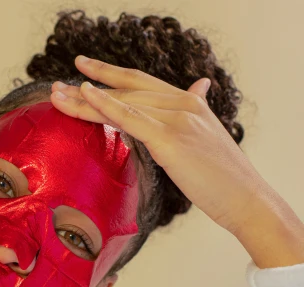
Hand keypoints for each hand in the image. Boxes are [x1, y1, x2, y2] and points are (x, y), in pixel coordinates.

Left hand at [49, 55, 285, 236]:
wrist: (247, 200)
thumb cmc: (226, 178)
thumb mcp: (210, 136)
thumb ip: (198, 109)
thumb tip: (200, 86)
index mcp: (190, 102)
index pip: (142, 82)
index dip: (111, 74)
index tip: (84, 69)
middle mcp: (183, 104)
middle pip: (126, 89)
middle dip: (89, 86)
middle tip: (56, 85)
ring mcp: (178, 120)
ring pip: (122, 102)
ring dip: (85, 97)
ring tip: (57, 94)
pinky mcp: (171, 141)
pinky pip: (130, 117)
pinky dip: (106, 104)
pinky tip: (86, 96)